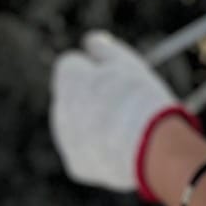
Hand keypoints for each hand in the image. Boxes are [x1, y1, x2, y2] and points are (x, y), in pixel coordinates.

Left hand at [51, 31, 186, 193]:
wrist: (148, 146)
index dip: (94, 68)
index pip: (70, 65)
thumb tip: (90, 41)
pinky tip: (120, 148)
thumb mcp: (125, 62)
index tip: (115, 75)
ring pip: (76, 126)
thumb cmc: (138, 98)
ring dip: (93, 124)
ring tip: (126, 127)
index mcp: (66, 79)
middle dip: (90, 97)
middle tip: (123, 102)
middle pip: (72, 96)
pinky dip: (98, 151)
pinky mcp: (76, 165)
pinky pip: (85, 152)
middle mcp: (58, 108)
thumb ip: (103, 49)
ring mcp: (65, 139)